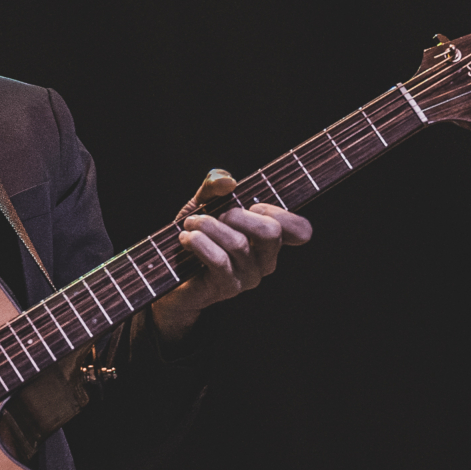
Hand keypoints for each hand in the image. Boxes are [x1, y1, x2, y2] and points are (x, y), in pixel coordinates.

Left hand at [149, 169, 312, 342]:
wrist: (169, 273)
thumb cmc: (194, 236)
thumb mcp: (203, 204)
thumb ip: (214, 186)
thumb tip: (229, 181)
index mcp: (269, 240)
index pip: (301, 230)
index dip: (280, 212)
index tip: (252, 206)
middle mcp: (265, 260)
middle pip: (272, 232)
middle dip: (239, 215)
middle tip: (216, 215)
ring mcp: (249, 277)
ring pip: (239, 244)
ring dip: (209, 225)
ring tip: (191, 224)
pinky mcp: (228, 288)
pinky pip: (220, 260)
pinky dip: (200, 243)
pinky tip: (187, 238)